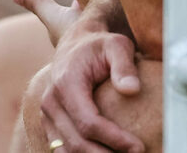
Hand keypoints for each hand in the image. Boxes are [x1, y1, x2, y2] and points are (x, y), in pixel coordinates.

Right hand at [16, 0, 142, 152]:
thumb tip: (132, 90)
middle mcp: (51, 101)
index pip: (88, 122)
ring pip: (67, 151)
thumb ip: (124, 65)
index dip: (114, 139)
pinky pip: (63, 150)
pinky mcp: (50, 124)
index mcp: (66, 83)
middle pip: (77, 143)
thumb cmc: (100, 46)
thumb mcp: (117, 46)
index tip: (139, 146)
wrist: (75, 45)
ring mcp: (47, 115)